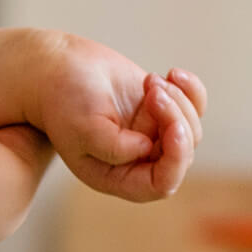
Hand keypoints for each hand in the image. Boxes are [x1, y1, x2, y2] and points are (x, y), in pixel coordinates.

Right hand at [21, 30, 205, 202]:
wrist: (57, 68)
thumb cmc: (63, 99)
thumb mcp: (83, 127)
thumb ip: (114, 148)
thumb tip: (148, 149)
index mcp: (117, 176)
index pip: (161, 183)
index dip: (176, 160)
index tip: (174, 127)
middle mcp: (138, 161)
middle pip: (182, 153)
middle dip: (176, 118)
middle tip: (153, 89)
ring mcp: (152, 135)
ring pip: (190, 128)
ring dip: (178, 100)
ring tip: (150, 80)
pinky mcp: (160, 111)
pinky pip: (194, 107)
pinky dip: (191, 89)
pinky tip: (172, 73)